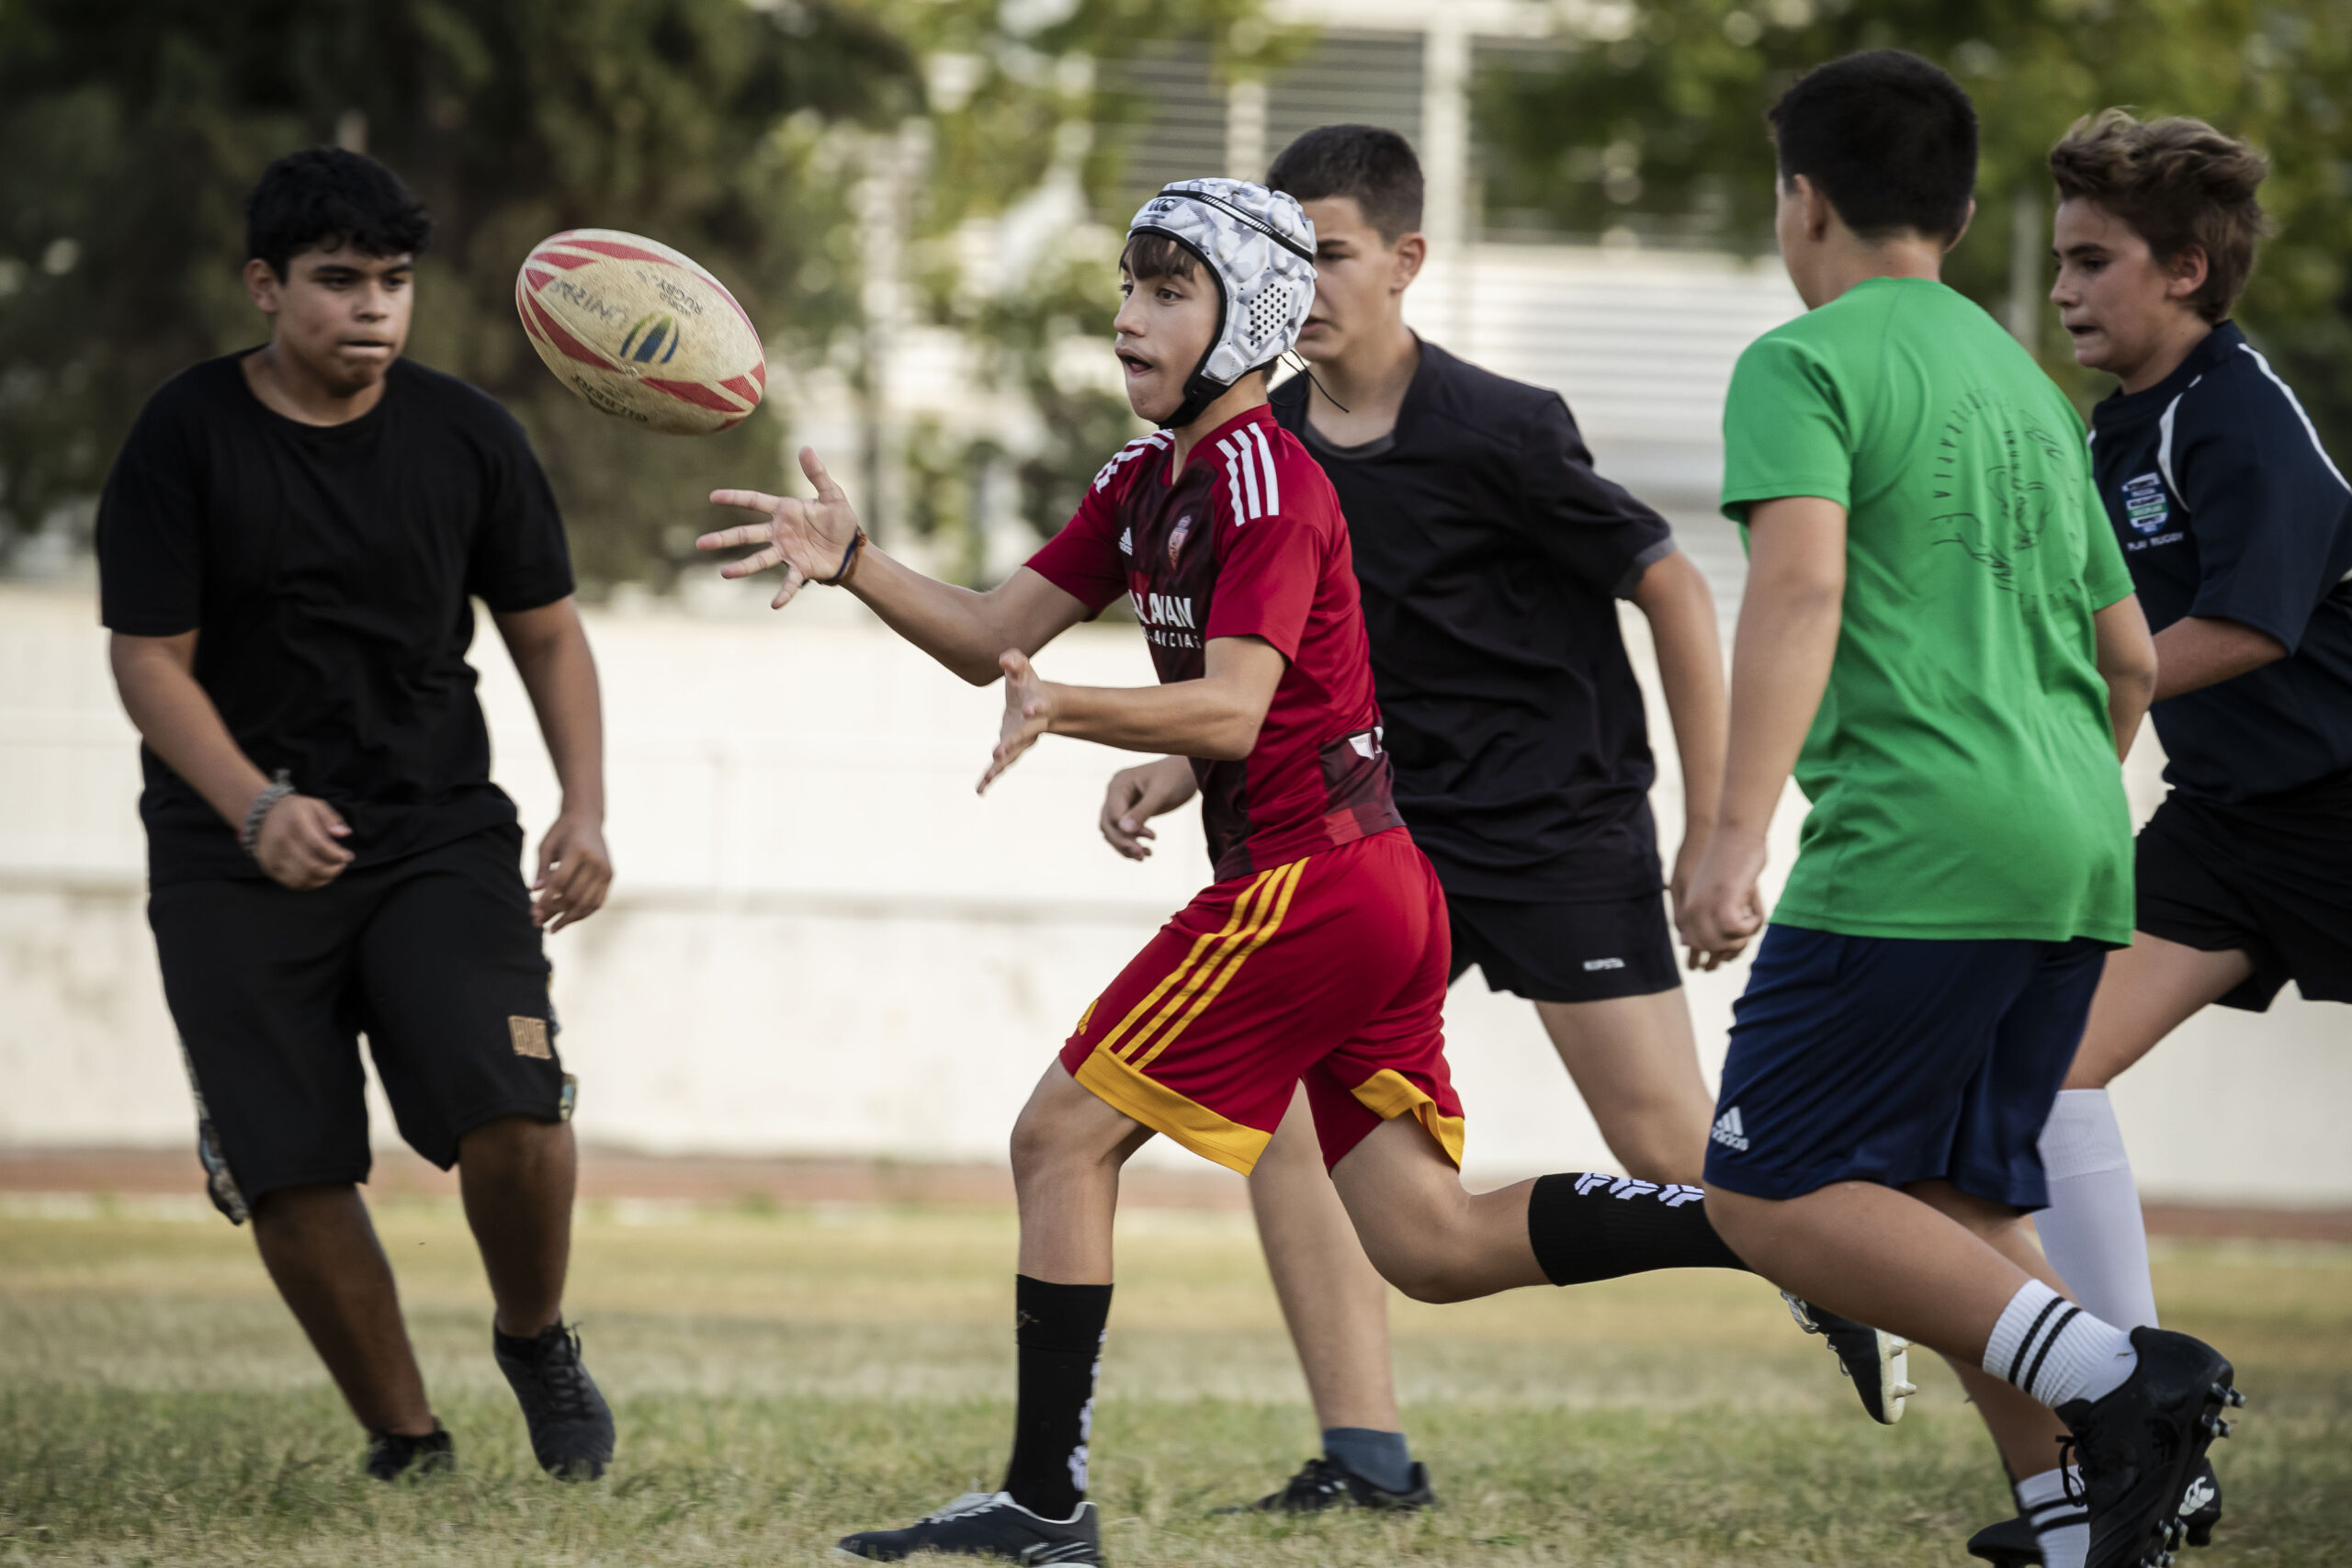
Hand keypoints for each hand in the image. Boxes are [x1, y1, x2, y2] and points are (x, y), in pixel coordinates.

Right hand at [253, 793, 353, 890]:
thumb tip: (345, 833)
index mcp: (295, 823)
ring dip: (323, 879)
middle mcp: (282, 841)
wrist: (261, 816)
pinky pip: (293, 883)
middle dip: (333, 870)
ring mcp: (274, 857)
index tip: (348, 856)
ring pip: (303, 878)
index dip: (337, 855)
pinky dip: (310, 884)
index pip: (320, 846)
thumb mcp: (314, 805)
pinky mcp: (270, 868)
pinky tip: (319, 877)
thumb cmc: (294, 811)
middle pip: (312, 866)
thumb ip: (330, 819)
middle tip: (341, 865)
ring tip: (332, 871)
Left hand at [532, 811, 612, 932]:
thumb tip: (534, 892)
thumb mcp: (546, 846)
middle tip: (538, 922)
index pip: (560, 883)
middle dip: (554, 912)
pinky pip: (598, 901)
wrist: (587, 819)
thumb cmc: (562, 831)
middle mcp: (596, 862)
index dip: (546, 900)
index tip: (533, 911)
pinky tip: (569, 919)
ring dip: (569, 918)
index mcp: (579, 850)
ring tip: (553, 928)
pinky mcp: (610, 876)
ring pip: (587, 903)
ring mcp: (606, 870)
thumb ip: (541, 869)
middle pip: (574, 895)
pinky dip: (583, 913)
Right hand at [700, 446, 861, 608]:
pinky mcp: (800, 569)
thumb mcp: (832, 495)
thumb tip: (805, 448)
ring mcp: (786, 552)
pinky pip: (789, 582)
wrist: (851, 548)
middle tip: (700, 543)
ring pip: (759, 559)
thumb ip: (817, 474)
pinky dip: (783, 593)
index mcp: (784, 511)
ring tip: (724, 573)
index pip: (754, 501)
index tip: (713, 496)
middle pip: (746, 534)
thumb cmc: (840, 521)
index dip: (734, 498)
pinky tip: (774, 604)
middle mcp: (779, 532)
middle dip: (723, 539)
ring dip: (742, 567)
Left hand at [979, 649, 1053, 794]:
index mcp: (1037, 705)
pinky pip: (1000, 766)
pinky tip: (980, 791)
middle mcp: (1032, 728)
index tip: (1030, 709)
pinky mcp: (1010, 751)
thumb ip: (1015, 661)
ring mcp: (1021, 742)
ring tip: (986, 779)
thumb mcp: (1023, 669)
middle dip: (1011, 744)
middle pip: (1023, 737)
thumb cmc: (1028, 685)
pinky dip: (990, 778)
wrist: (1038, 707)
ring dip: (999, 767)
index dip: (1035, 707)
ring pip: (1011, 757)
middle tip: (998, 752)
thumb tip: (1005, 659)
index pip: (1038, 705)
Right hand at [1099, 757, 1196, 860]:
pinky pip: (1124, 830)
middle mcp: (1116, 793)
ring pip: (1113, 831)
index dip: (1125, 833)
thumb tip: (1123, 830)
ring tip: (1145, 856)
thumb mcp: (1161, 794)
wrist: (1189, 771)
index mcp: (1119, 784)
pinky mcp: (1131, 810)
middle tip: (1142, 856)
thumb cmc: (1176, 777)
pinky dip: (1132, 842)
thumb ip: (1142, 811)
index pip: (1113, 816)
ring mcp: (1122, 802)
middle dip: (1123, 842)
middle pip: (1108, 825)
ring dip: (1126, 846)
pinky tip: (1148, 851)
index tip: (1147, 841)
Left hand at [1676, 825, 1767, 970]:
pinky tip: (1755, 911)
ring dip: (1744, 935)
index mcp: (1686, 908)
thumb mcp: (1712, 891)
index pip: (1696, 946)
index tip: (1735, 945)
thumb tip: (1689, 943)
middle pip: (1711, 949)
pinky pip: (1738, 931)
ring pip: (1724, 944)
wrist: (1735, 833)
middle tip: (1749, 924)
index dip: (1719, 951)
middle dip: (1734, 945)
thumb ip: (1703, 916)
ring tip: (1751, 915)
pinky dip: (1752, 925)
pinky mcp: (1722, 901)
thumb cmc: (1730, 860)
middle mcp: (1690, 910)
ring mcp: (1704, 907)